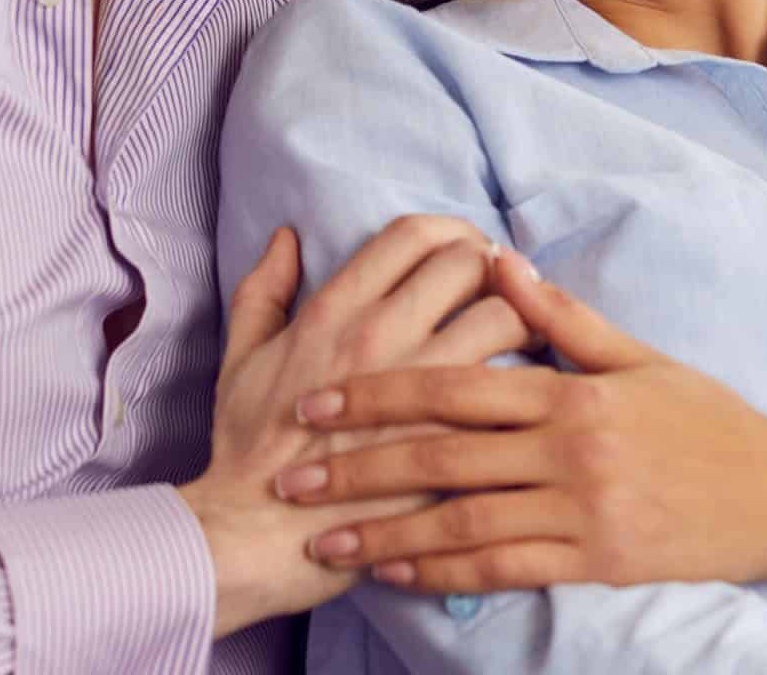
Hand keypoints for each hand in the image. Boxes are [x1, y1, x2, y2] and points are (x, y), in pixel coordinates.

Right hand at [181, 219, 534, 636]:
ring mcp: (423, 388)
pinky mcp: (452, 437)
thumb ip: (263, 290)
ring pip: (507, 317)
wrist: (256, 534)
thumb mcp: (239, 358)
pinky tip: (520, 394)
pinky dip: (526, 380)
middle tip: (496, 291)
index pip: (414, 235)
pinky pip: (514, 387)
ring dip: (523, 320)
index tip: (462, 252)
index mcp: (334, 311)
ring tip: (520, 338)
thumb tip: (286, 239)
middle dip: (492, 267)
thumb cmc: (246, 450)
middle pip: (468, 262)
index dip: (450, 231)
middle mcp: (382, 335)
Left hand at [269, 251, 766, 594]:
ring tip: (326, 540)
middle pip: (443, 456)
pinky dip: (444, 575)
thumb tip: (498, 262)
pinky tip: (399, 575)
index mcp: (572, 394)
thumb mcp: (640, 357)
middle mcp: (570, 452)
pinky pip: (505, 570)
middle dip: (358, 465)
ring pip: (463, 523)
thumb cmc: (708, 420)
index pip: (455, 387)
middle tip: (291, 474)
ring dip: (386, 533)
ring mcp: (584, 512)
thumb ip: (562, 317)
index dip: (378, 392)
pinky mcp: (598, 562)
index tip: (316, 399)